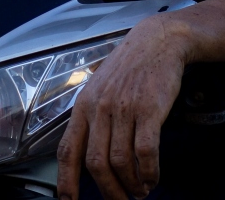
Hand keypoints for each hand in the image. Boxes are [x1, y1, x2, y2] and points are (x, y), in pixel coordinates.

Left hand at [56, 16, 189, 199]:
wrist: (158, 41)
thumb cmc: (130, 66)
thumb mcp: (99, 86)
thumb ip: (92, 116)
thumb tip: (86, 151)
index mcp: (83, 105)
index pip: (68, 150)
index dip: (66, 180)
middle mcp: (100, 108)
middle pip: (96, 163)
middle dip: (108, 190)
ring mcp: (124, 109)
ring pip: (121, 162)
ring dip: (131, 184)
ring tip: (139, 191)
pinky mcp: (149, 110)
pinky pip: (145, 152)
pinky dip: (149, 172)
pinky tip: (153, 177)